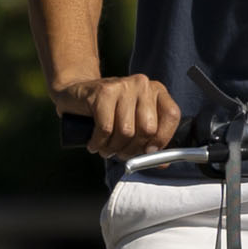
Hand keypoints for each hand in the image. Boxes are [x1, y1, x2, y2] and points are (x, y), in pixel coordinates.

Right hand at [61, 74, 184, 162]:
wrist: (76, 95)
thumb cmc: (109, 112)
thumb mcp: (133, 123)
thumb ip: (150, 141)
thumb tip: (162, 163)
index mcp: (156, 91)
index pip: (171, 116)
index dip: (162, 139)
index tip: (148, 152)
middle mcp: (143, 85)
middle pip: (148, 128)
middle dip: (133, 149)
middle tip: (121, 154)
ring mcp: (123, 86)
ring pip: (126, 131)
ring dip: (113, 148)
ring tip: (105, 150)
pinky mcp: (103, 92)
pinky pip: (106, 128)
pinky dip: (99, 142)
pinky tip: (94, 144)